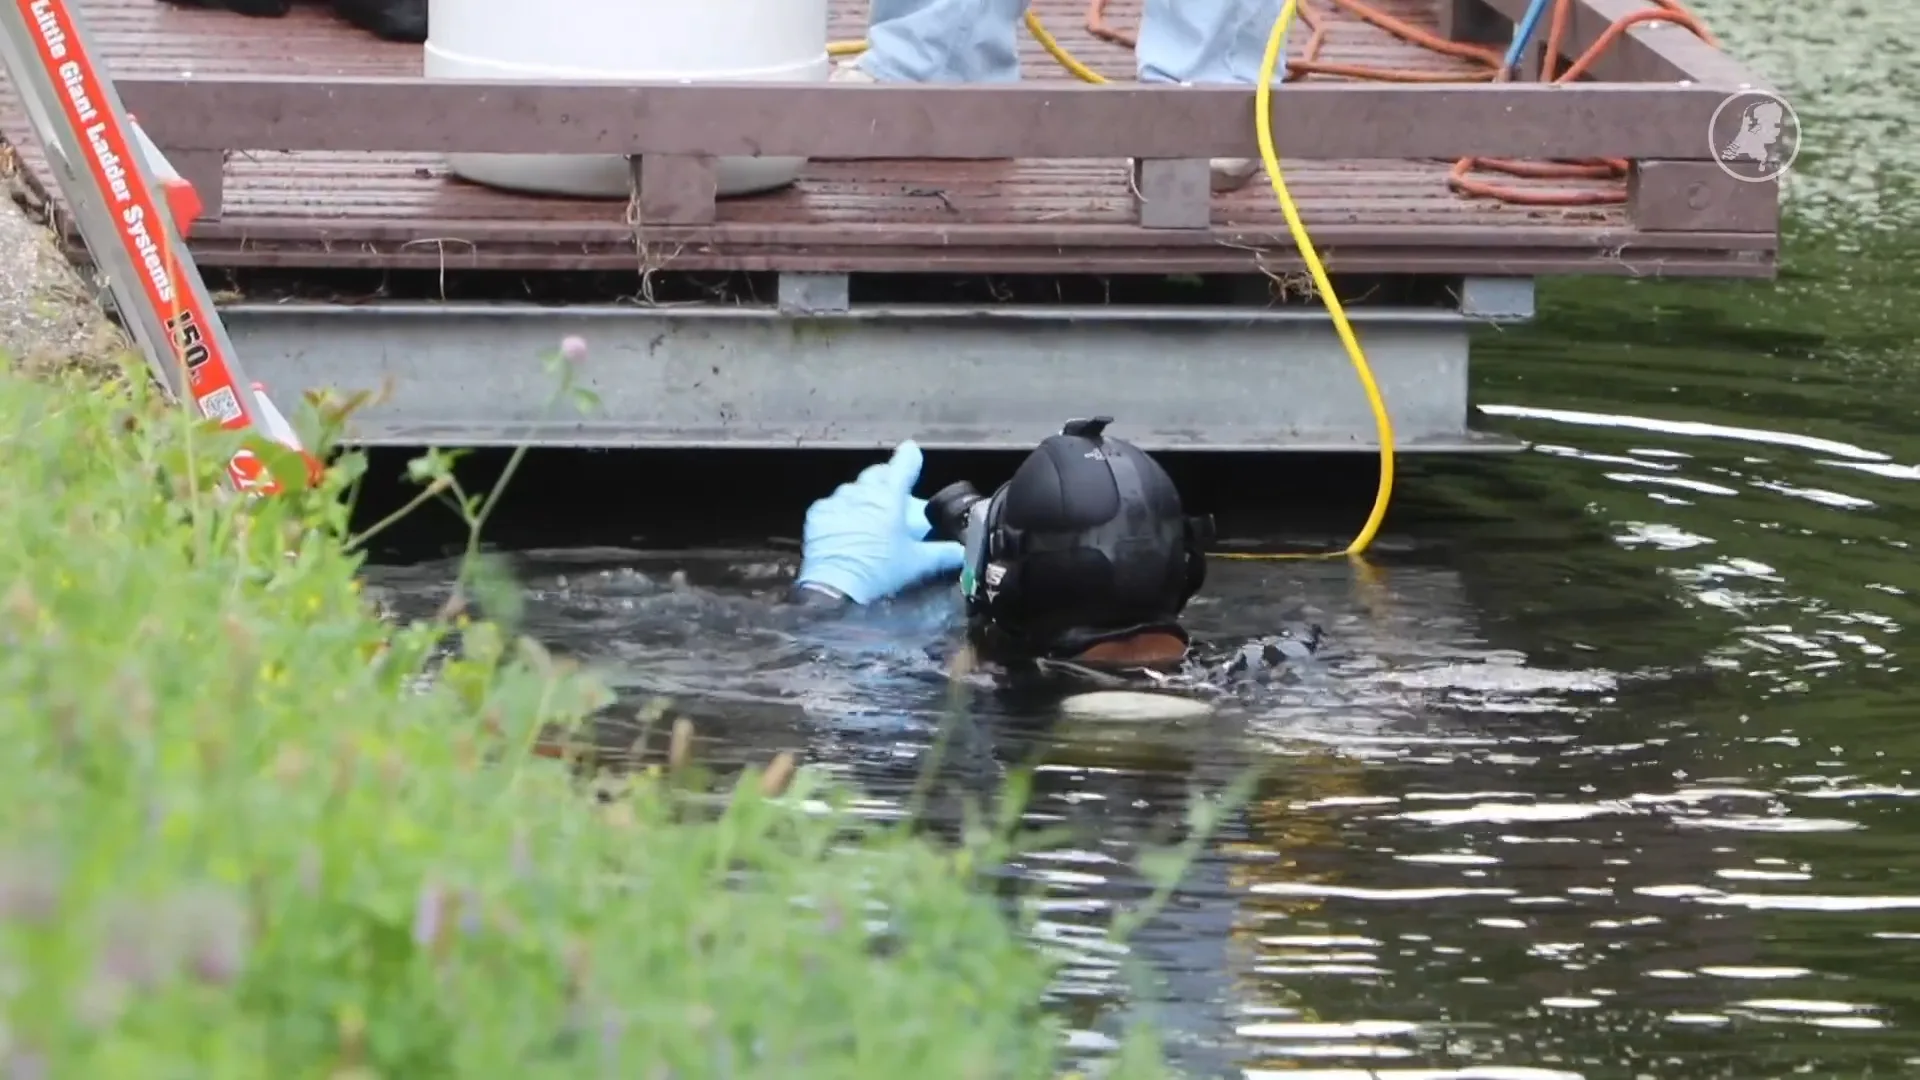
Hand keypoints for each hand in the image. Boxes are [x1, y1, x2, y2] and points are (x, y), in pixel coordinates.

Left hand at [797, 441, 965, 604]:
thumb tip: (961, 552)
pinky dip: (841, 511)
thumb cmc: (880, 570)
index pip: (903, 465)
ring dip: (864, 497)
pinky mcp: (818, 514)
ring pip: (854, 489)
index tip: (912, 450)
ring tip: (869, 517)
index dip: (910, 457)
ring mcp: (837, 501)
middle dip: (887, 480)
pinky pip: (831, 504)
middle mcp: (863, 492)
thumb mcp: (916, 563)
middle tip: (894, 497)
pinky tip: (845, 527)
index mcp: (890, 497)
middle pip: (877, 475)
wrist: (836, 586)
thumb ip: (942, 554)